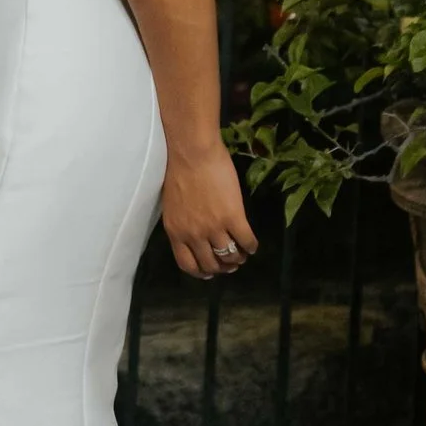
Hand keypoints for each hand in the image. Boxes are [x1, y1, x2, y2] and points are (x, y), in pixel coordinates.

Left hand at [161, 145, 257, 283]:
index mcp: (176, 232)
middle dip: (223, 267)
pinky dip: (251, 246)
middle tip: (231, 263)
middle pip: (211, 264)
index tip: (210, 272)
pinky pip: (246, 241)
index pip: (187, 265)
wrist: (192, 152)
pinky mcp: (233, 217)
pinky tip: (252, 244)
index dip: (201, 272)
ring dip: (239, 258)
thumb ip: (182, 223)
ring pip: (230, 256)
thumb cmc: (180, 171)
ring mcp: (214, 228)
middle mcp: (194, 235)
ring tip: (243, 253)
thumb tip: (194, 235)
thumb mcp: (173, 206)